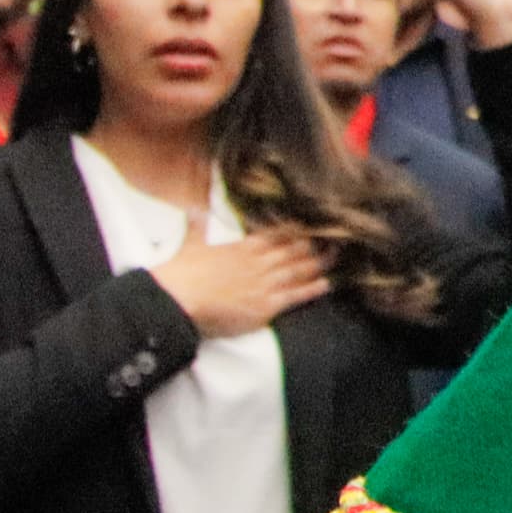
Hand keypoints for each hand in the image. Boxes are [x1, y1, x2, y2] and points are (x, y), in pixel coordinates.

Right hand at [148, 226, 332, 333]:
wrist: (176, 300)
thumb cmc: (180, 272)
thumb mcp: (191, 239)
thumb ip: (198, 221)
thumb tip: (195, 206)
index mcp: (244, 245)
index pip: (278, 233)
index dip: (297, 230)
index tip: (311, 225)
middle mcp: (260, 262)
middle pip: (295, 250)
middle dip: (315, 244)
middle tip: (334, 238)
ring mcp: (266, 284)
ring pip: (299, 270)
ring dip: (320, 263)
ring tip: (335, 256)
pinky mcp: (266, 306)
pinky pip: (296, 295)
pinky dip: (313, 289)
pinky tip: (327, 284)